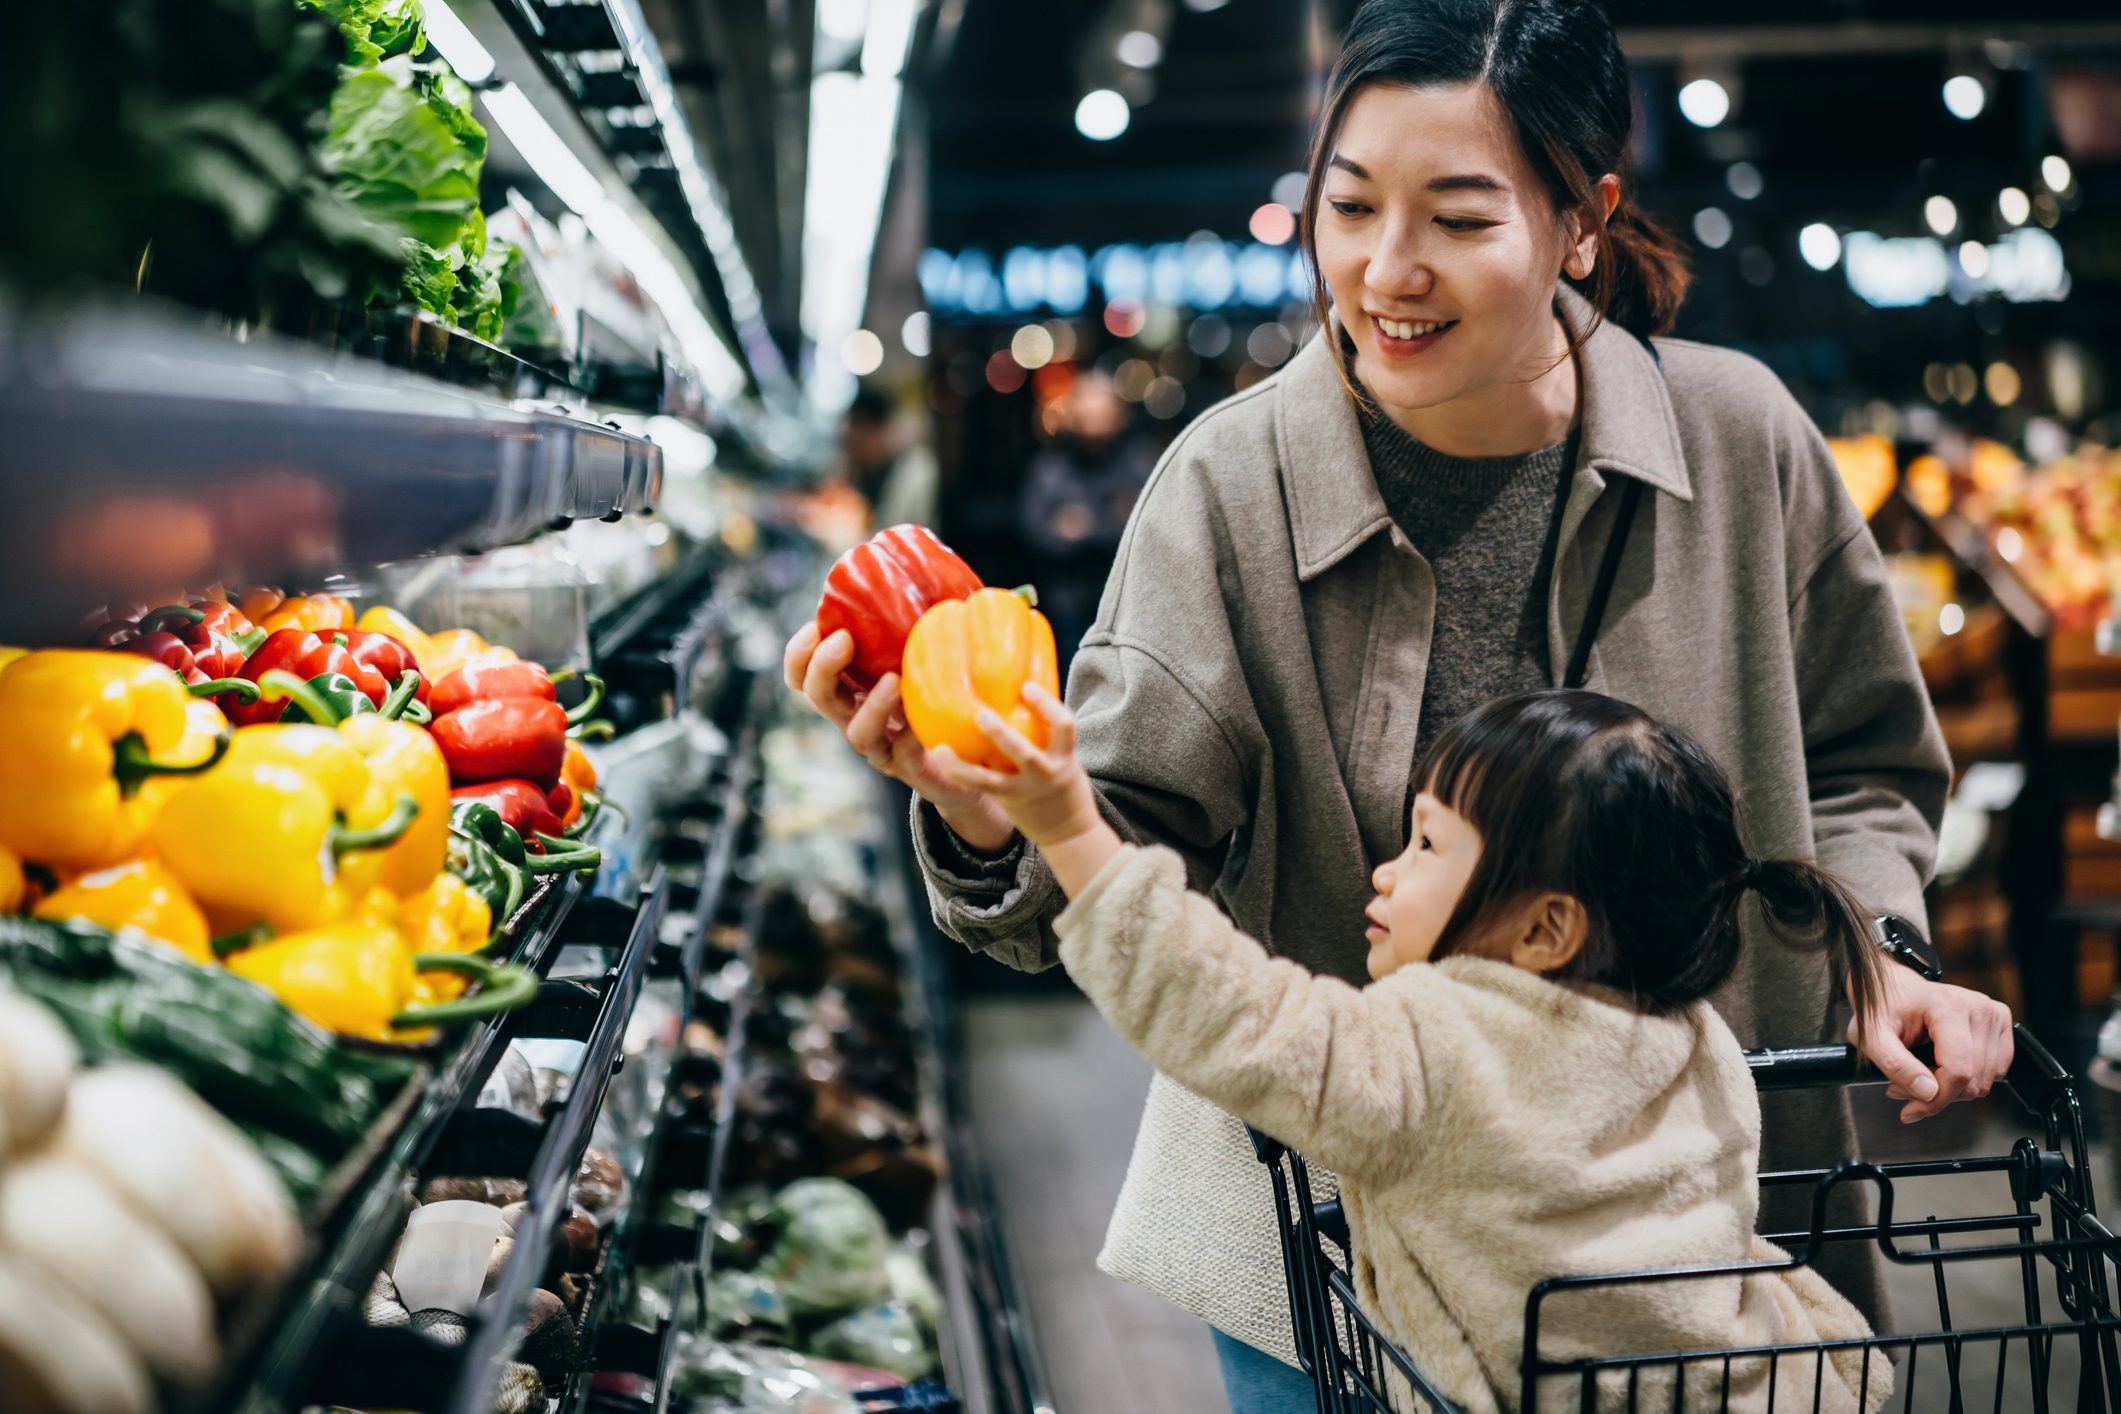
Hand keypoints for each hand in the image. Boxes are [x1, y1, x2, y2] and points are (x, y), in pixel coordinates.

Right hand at [781, 622, 1014, 851]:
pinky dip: (908, 738)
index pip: (802, 674)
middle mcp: (854, 716)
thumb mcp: (926, 652)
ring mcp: (879, 745)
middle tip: (844, 640)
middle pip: (818, 697)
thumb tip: (930, 568)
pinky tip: (922, 723)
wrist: (970, 754)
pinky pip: (901, 756)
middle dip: (823, 667)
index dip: (798, 653)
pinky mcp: (908, 768)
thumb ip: (920, 620)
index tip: (815, 626)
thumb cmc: (943, 692)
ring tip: (894, 681)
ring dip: (871, 705)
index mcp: (849, 688)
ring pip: (857, 732)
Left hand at [925, 683, 1121, 896]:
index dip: (1047, 705)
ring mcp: (1023, 790)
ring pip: (990, 779)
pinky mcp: (1007, 800)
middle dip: (1001, 734)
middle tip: (980, 715)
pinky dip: (958, 771)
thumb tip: (1022, 696)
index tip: (1027, 686)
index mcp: (1064, 758)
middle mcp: (1044, 774)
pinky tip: (941, 754)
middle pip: (1024, 754)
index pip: (1064, 726)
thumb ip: (1047, 736)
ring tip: (940, 748)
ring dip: (964, 765)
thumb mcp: (1066, 759)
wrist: (1070, 832)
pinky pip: (979, 786)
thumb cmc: (1064, 785)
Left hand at [1850, 967, 2013, 1122]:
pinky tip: (1944, 1065)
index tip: (1909, 1109)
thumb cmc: (1880, 1008)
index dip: (1935, 1100)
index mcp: (1947, 1006)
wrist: (1894, 987)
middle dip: (1937, 1095)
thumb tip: (1929, 1093)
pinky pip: (1997, 1071)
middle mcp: (1977, 1007)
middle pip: (1973, 1080)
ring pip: (1985, 1081)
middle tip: (1905, 1086)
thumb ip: (1896, 1066)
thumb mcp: (1872, 1038)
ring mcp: (1993, 1013)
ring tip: (1920, 1073)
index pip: (1958, 1071)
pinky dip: (1970, 1078)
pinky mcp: (2001, 1022)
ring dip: (1952, 1089)